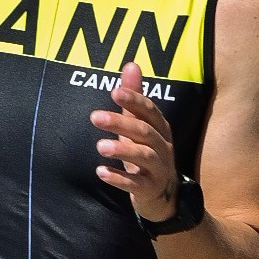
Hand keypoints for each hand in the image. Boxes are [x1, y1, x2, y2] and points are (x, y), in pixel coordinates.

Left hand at [92, 62, 179, 218]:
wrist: (163, 194)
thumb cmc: (147, 153)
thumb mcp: (142, 125)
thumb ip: (135, 97)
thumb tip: (131, 64)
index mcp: (160, 128)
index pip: (149, 111)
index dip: (134, 101)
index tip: (114, 92)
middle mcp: (163, 147)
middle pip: (145, 132)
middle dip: (121, 123)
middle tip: (95, 118)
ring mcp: (159, 169)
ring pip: (144, 157)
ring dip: (122, 150)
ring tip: (100, 147)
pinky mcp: (150, 188)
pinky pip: (136, 184)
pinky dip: (119, 178)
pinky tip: (101, 172)